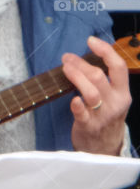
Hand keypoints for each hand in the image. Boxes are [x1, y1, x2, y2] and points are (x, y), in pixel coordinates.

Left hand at [63, 36, 130, 155]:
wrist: (105, 147)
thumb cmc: (105, 117)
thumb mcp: (113, 98)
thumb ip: (105, 81)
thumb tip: (84, 59)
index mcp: (122, 93)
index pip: (118, 67)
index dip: (105, 51)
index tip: (90, 41)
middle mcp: (115, 103)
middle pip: (99, 77)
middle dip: (81, 64)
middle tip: (67, 58)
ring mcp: (102, 115)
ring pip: (91, 92)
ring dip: (76, 77)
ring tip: (65, 68)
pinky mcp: (88, 126)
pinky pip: (82, 114)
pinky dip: (77, 105)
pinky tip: (72, 97)